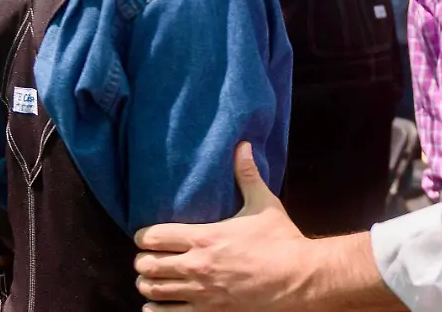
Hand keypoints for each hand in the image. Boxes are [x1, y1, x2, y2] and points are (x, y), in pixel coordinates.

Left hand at [134, 142, 312, 310]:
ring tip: (151, 280)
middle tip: (148, 258)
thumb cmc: (281, 241)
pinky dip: (155, 310)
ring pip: (153, 290)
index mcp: (204, 237)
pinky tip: (156, 304)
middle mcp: (196, 266)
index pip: (153, 237)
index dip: (143, 236)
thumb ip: (247, 175)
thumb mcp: (263, 205)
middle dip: (143, 261)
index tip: (146, 236)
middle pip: (147, 265)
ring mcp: (201, 292)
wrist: (298, 278)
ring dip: (148, 284)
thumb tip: (242, 146)